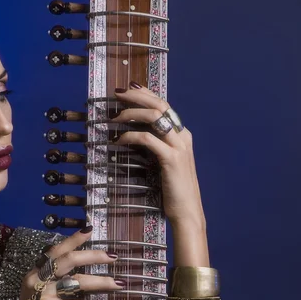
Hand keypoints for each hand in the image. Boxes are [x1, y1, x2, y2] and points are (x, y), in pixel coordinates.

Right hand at [0, 227, 122, 299]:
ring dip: (101, 281)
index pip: (55, 250)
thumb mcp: (40, 295)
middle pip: (69, 260)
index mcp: (35, 272)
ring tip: (119, 283)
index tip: (90, 229)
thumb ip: (54, 282)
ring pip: (77, 281)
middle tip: (114, 256)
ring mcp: (40, 293)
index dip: (73, 239)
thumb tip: (80, 272)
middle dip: (93, 255)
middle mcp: (36, 278)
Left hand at [112, 82, 204, 227]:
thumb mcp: (163, 162)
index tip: (129, 88)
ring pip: (154, 117)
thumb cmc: (173, 190)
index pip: (164, 105)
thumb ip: (155, 146)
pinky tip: (118, 140)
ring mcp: (179, 146)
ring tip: (113, 117)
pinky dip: (130, 135)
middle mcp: (183, 136)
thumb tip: (135, 133)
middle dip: (137, 96)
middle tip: (117, 93)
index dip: (146, 94)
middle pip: (159, 105)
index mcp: (182, 135)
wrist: (187, 211)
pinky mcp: (171, 159)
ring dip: (131, 113)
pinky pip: (147, 139)